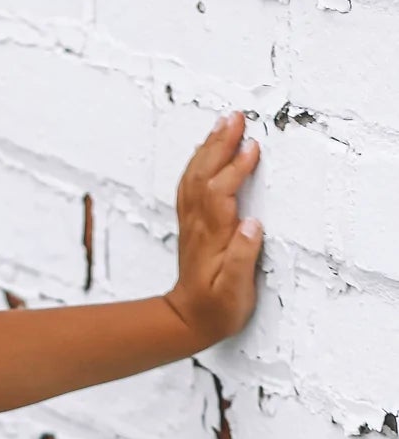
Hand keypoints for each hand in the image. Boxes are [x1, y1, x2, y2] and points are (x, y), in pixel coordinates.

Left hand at [164, 108, 262, 350]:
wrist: (186, 322)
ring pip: (195, 177)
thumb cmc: (216, 310)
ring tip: (224, 122)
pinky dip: (198, 163)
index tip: (252, 147)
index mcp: (213, 238)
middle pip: (204, 176)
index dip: (235, 169)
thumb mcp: (235, 293)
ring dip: (208, 148)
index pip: (220, 193)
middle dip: (220, 144)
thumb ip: (243, 258)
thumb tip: (252, 224)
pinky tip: (205, 149)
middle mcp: (199, 226)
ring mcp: (192, 224)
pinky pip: (190, 186)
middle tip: (236, 117)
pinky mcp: (192, 226)